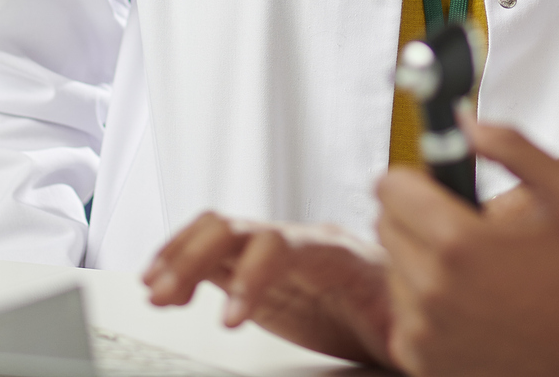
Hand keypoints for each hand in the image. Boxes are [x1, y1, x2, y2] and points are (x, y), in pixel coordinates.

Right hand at [143, 213, 395, 366]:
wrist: (405, 290)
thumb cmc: (403, 301)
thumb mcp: (405, 319)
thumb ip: (399, 321)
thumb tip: (404, 331)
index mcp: (333, 250)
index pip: (281, 244)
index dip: (250, 277)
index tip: (229, 320)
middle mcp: (296, 240)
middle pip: (236, 228)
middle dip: (195, 258)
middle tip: (166, 295)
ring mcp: (272, 250)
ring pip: (216, 233)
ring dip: (178, 257)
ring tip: (152, 290)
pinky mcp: (255, 268)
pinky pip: (210, 253)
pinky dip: (180, 264)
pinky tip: (159, 286)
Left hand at [376, 121, 558, 376]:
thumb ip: (511, 146)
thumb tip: (462, 123)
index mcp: (460, 242)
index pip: (391, 189)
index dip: (411, 178)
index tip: (429, 183)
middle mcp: (433, 291)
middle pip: (386, 227)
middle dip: (415, 216)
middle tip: (456, 224)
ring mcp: (427, 333)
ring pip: (393, 272)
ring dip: (418, 262)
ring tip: (469, 269)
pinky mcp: (425, 364)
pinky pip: (402, 317)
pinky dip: (422, 307)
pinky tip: (465, 304)